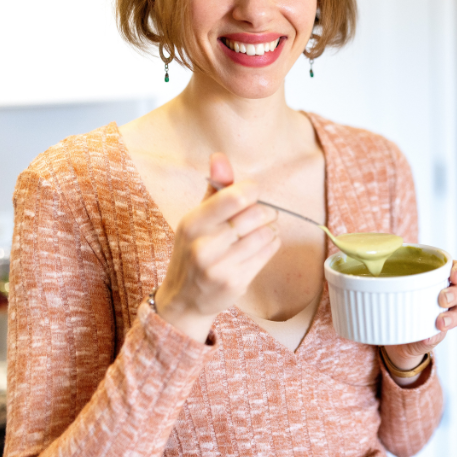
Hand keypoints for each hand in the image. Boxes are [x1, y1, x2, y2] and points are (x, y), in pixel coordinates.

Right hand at [154, 153, 280, 342]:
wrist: (185, 299)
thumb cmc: (194, 251)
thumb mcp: (197, 219)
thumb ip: (214, 189)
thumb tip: (219, 156)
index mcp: (192, 224)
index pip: (234, 197)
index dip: (252, 190)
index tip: (253, 193)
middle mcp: (203, 246)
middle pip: (255, 215)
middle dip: (266, 212)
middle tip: (262, 215)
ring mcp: (219, 267)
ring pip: (265, 235)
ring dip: (270, 229)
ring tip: (260, 231)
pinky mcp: (235, 282)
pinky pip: (268, 253)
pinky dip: (271, 245)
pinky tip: (261, 246)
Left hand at [382, 261, 456, 384]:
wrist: (393, 338)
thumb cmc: (391, 304)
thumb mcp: (383, 287)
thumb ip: (371, 276)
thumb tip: (342, 271)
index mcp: (434, 279)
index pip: (455, 269)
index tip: (453, 272)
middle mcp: (443, 296)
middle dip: (454, 292)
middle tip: (441, 298)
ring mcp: (442, 316)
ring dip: (452, 316)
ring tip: (439, 321)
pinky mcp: (435, 334)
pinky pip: (442, 334)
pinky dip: (435, 336)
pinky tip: (427, 337)